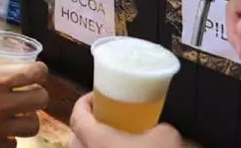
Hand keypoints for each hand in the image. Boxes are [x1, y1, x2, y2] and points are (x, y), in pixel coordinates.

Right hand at [0, 53, 48, 147]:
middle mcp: (3, 105)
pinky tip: (0, 131)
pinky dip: (10, 137)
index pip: (35, 73)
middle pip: (41, 99)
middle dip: (38, 93)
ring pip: (33, 125)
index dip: (39, 69)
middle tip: (29, 92)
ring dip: (28, 117)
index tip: (35, 70)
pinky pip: (13, 143)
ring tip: (19, 114)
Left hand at [67, 93, 182, 147]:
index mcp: (95, 140)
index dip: (83, 103)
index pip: (77, 115)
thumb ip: (159, 127)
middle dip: (84, 129)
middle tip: (102, 121)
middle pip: (73, 140)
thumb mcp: (167, 136)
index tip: (94, 97)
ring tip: (110, 144)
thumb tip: (159, 128)